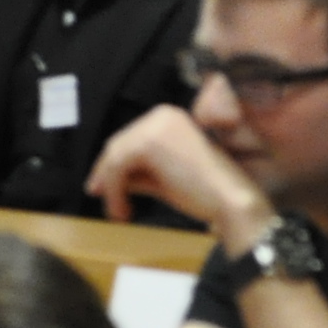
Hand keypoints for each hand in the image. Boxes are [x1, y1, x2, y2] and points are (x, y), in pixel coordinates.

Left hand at [85, 104, 270, 245]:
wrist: (228, 199)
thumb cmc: (205, 192)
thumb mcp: (163, 179)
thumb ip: (138, 175)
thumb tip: (106, 181)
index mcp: (169, 118)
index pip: (130, 138)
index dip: (112, 163)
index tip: (102, 187)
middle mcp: (161, 115)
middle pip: (118, 144)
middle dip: (106, 174)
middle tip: (99, 197)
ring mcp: (155, 126)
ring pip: (115, 157)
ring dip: (112, 187)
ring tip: (119, 212)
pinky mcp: (149, 143)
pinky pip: (117, 168)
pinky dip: (115, 191)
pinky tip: (123, 210)